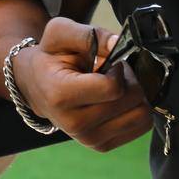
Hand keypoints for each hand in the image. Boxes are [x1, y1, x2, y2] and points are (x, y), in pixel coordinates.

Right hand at [12, 16, 152, 152]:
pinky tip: (118, 100)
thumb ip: (90, 35)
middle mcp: (75, 125)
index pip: (114, 88)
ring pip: (141, 116)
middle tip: (115, 72)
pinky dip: (135, 109)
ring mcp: (89, 139)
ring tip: (117, 86)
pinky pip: (140, 127)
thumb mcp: (60, 32)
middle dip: (130, 80)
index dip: (119, 69)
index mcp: (62, 96)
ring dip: (136, 95)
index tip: (109, 62)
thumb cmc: (51, 56)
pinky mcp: (101, 145)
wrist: (36, 85)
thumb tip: (119, 43)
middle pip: (132, 102)